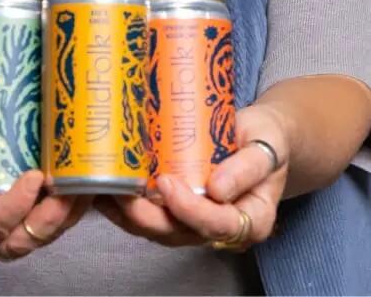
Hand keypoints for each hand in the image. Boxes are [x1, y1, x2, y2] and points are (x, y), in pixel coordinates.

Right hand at [0, 127, 90, 264]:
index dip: (14, 207)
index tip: (33, 176)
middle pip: (23, 240)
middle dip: (51, 216)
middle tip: (69, 184)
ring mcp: (8, 236)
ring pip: (44, 235)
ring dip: (68, 212)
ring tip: (84, 182)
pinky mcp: (26, 223)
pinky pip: (52, 223)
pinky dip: (70, 205)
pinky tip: (83, 182)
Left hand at [96, 104, 287, 248]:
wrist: (258, 136)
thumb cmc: (265, 139)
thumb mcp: (266, 145)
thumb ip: (248, 167)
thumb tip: (218, 188)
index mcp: (251, 220)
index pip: (218, 224)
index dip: (189, 208)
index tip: (167, 183)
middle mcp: (222, 230)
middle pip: (180, 233)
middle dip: (146, 215)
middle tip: (122, 189)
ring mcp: (197, 224)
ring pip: (159, 230)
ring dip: (129, 214)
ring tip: (105, 189)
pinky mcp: (178, 214)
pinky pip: (151, 219)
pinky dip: (125, 209)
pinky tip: (106, 191)